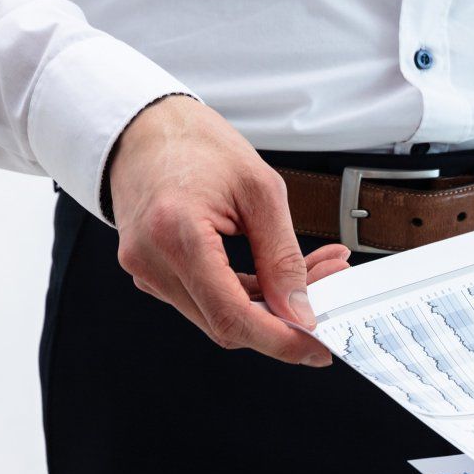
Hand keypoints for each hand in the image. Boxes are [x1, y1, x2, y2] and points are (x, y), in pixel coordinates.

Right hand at [108, 95, 350, 365]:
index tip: (318, 346)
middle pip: (227, 326)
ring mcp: (146, 271)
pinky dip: (246, 294)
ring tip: (313, 270)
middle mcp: (151, 261)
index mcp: (176, 234)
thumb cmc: (196, 144)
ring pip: (219, 317)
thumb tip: (300, 310)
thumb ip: (283, 258)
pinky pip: (206, 300)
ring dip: (270, 305)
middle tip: (330, 288)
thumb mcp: (261, 190)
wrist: (144, 127)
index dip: (281, 341)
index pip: (232, 317)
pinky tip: (276, 273)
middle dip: (285, 318)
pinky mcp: (152, 273)